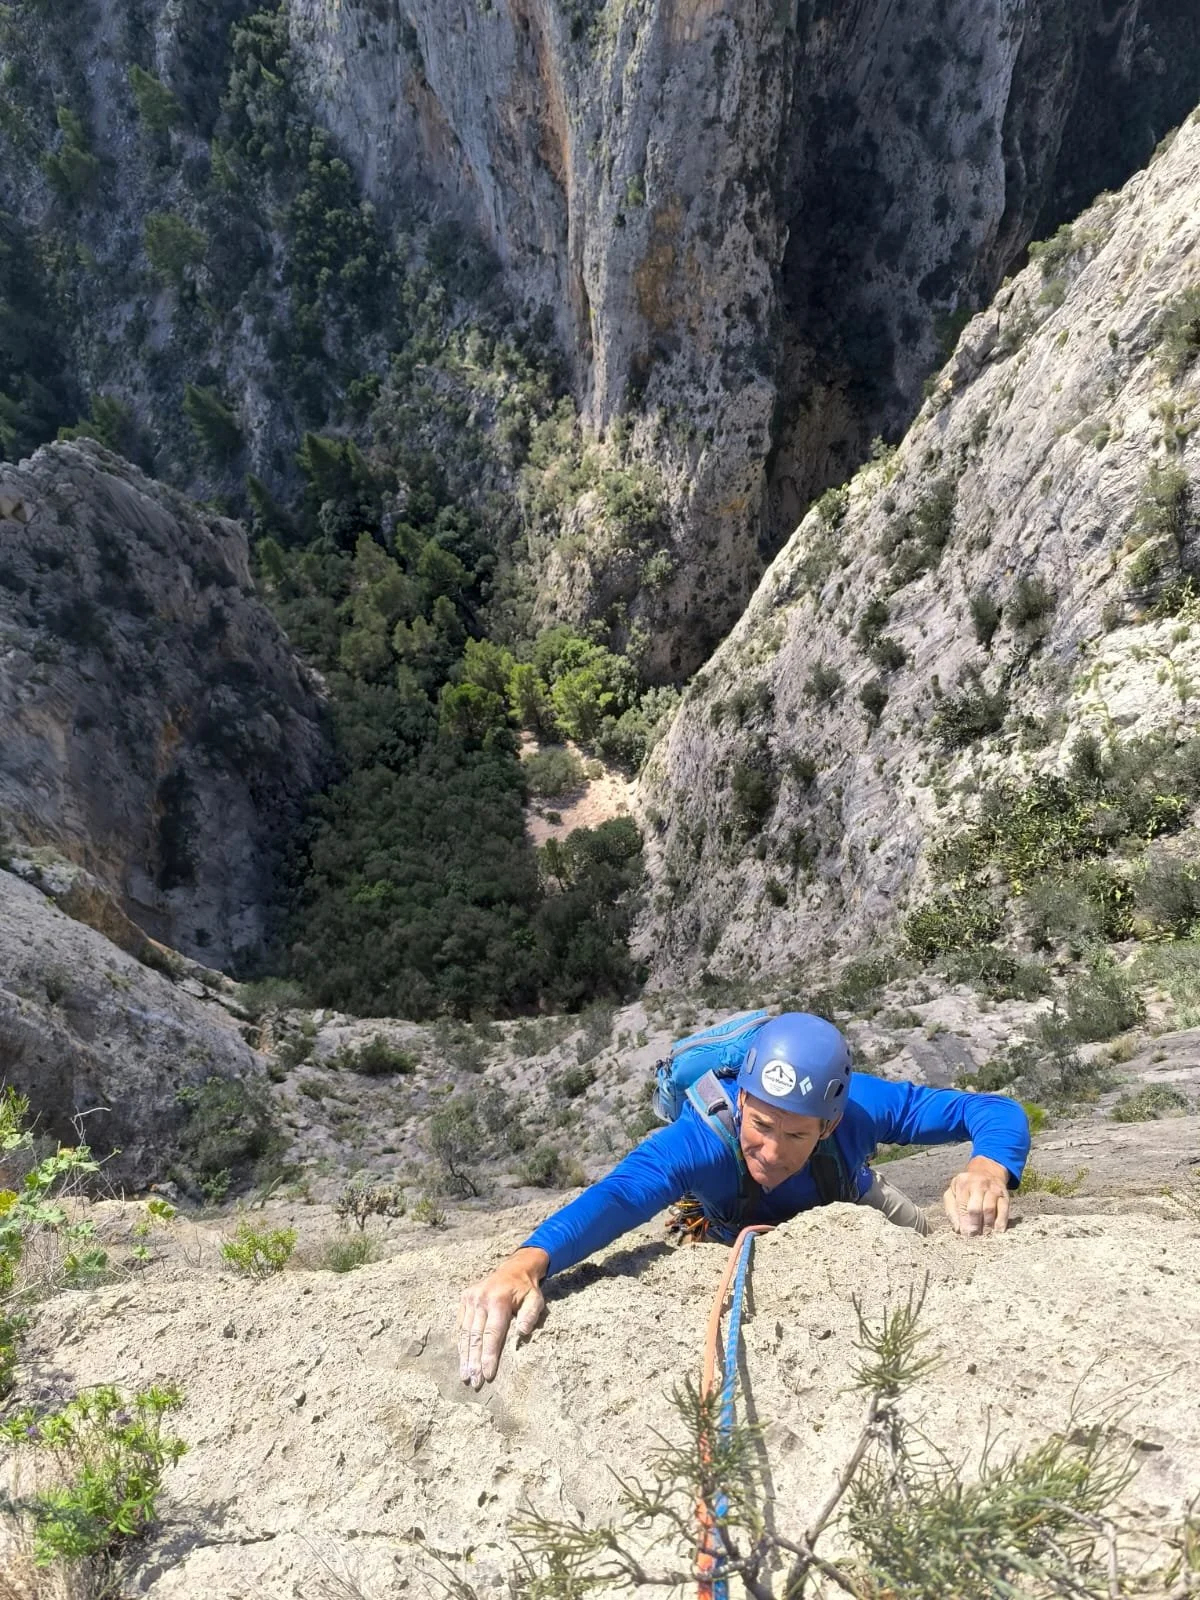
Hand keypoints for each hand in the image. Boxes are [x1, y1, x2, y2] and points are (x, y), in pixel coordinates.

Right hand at [457, 1246, 549, 1387]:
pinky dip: (461, 1343)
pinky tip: (462, 1358)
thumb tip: (522, 1332)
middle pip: (475, 1337)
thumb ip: (530, 1315)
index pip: (492, 1334)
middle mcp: (480, 1299)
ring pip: (465, 1332)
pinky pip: (461, 1324)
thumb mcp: (536, 1299)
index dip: (489, 1356)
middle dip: (474, 1362)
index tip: (488, 1376)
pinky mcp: (465, 1298)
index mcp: (498, 1300)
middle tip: (473, 1383)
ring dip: (464, 1356)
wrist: (514, 1268)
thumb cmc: (526, 1289)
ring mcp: (470, 1297)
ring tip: (464, 1376)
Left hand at [942, 1156, 1011, 1236]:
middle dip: (974, 1225)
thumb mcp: (953, 1192)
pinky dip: (1001, 1222)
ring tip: (984, 1234)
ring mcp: (992, 1188)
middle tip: (974, 1235)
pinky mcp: (1004, 1194)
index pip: (962, 1205)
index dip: (963, 1222)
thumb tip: (957, 1228)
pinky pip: (1003, 1209)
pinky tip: (998, 1231)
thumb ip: (952, 1209)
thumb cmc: (966, 1187)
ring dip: (987, 1225)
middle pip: (975, 1208)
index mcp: (962, 1183)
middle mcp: (978, 1184)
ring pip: (989, 1209)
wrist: (986, 1171)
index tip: (965, 1234)